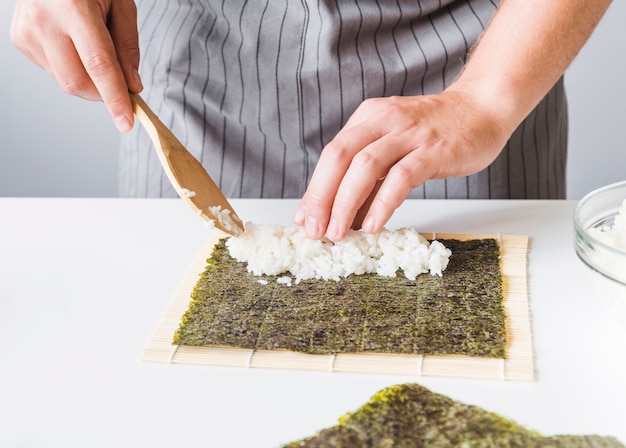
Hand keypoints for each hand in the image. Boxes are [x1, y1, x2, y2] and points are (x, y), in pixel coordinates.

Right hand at [10, 0, 141, 131]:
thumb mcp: (121, 4)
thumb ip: (128, 47)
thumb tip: (132, 86)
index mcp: (73, 8)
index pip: (99, 66)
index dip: (115, 98)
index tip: (126, 122)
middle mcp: (44, 20)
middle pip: (77, 83)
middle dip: (102, 93)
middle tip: (119, 82)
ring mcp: (26, 31)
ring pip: (65, 82)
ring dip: (87, 79)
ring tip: (90, 46)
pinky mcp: (19, 39)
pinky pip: (52, 71)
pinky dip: (71, 68)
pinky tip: (71, 43)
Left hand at [293, 89, 509, 241]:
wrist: (483, 108)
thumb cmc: (436, 133)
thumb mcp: (394, 148)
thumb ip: (371, 179)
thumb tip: (346, 217)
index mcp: (368, 118)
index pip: (331, 156)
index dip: (314, 189)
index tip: (305, 220)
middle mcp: (383, 120)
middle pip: (339, 157)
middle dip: (322, 197)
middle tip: (315, 230)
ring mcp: (408, 133)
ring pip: (365, 167)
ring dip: (346, 203)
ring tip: (338, 233)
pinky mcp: (433, 149)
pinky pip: (401, 177)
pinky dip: (383, 203)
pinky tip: (373, 224)